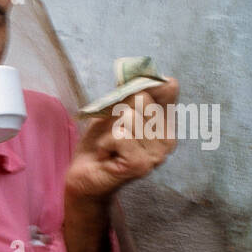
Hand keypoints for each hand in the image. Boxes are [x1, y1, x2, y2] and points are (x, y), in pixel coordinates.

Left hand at [65, 77, 179, 201]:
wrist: (82, 176)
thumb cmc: (99, 143)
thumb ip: (133, 93)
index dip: (139, 88)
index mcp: (166, 124)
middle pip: (143, 99)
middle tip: (114, 134)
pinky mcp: (141, 164)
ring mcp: (157, 155)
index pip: (167, 88)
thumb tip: (154, 75)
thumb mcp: (115, 111)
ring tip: (110, 146)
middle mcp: (169, 140)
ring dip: (110, 131)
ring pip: (130, 117)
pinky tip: (106, 156)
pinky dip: (105, 143)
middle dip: (119, 112)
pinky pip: (120, 136)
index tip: (123, 106)